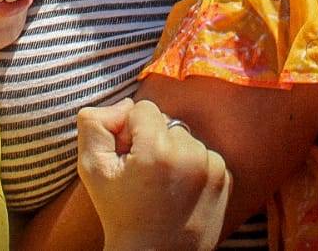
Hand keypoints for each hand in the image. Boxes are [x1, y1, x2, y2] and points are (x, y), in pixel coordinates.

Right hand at [78, 100, 229, 250]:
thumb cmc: (119, 212)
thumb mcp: (91, 168)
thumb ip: (95, 123)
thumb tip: (124, 105)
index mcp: (158, 149)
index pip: (143, 108)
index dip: (129, 133)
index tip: (127, 160)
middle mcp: (191, 153)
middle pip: (166, 123)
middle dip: (153, 141)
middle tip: (143, 176)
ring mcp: (213, 167)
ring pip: (185, 138)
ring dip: (174, 154)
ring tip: (162, 187)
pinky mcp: (226, 178)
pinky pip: (204, 155)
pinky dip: (192, 167)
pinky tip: (180, 193)